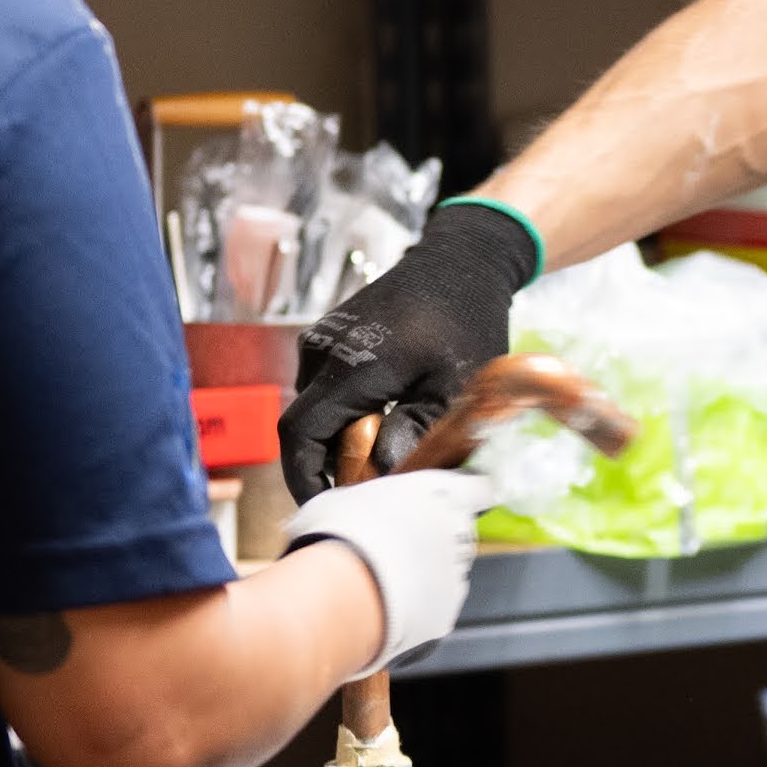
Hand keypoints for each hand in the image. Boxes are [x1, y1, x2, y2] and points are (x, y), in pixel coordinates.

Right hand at [280, 201, 541, 498]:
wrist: (461, 260)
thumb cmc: (466, 320)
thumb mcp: (456, 385)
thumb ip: (417, 432)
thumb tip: (385, 477)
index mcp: (351, 365)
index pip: (300, 434)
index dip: (303, 479)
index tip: (325, 506)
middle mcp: (323, 350)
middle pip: (303, 426)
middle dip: (325, 465)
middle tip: (363, 490)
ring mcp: (323, 340)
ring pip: (313, 408)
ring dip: (335, 438)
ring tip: (376, 458)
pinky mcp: (330, 336)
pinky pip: (324, 388)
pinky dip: (342, 414)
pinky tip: (379, 423)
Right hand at [282, 468, 498, 677]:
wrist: (340, 591)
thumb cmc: (338, 531)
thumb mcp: (341, 497)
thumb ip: (364, 500)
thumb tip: (351, 508)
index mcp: (439, 490)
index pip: (478, 487)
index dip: (470, 494)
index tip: (456, 500)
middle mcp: (457, 530)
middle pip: (458, 532)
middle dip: (435, 537)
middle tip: (396, 545)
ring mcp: (455, 575)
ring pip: (447, 571)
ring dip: (426, 574)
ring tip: (385, 580)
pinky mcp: (446, 615)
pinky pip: (435, 607)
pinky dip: (418, 607)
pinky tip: (387, 606)